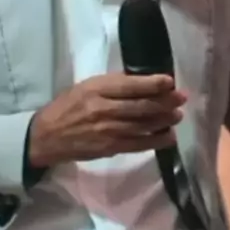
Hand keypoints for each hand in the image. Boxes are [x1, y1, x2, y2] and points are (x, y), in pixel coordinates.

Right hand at [28, 72, 185, 167]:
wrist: (48, 136)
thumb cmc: (67, 106)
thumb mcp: (85, 87)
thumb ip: (111, 85)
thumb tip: (140, 82)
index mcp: (96, 89)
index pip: (130, 85)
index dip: (153, 83)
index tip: (170, 81)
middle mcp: (104, 109)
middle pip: (141, 106)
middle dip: (165, 101)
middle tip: (181, 98)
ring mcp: (108, 131)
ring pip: (143, 125)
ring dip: (164, 120)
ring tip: (178, 115)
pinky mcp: (111, 148)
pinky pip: (139, 144)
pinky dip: (156, 140)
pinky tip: (168, 136)